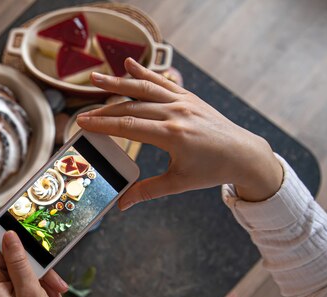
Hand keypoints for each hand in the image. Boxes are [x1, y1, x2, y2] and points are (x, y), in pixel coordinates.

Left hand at [0, 202, 68, 296]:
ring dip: (41, 274)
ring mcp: (1, 287)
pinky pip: (26, 275)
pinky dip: (41, 282)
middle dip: (30, 258)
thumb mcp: (29, 291)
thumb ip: (19, 261)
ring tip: (58, 289)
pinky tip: (56, 294)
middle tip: (50, 266)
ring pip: (20, 264)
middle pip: (5, 254)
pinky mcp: (12, 290)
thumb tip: (8, 235)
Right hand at [77, 58, 282, 208]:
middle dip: (104, 111)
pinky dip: (145, 71)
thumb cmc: (212, 170)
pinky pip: (162, 81)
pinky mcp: (188, 96)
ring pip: (144, 88)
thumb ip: (147, 191)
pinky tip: (127, 63)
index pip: (129, 127)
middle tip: (83, 115)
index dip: (103, 124)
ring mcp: (183, 101)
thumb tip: (122, 205)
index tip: (83, 123)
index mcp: (172, 135)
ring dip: (117, 82)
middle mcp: (176, 113)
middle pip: (131, 108)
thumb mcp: (178, 183)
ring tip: (95, 78)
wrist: (244, 154)